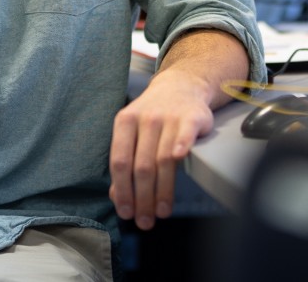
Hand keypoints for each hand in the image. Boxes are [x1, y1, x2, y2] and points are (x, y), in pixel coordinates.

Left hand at [108, 68, 214, 229]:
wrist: (180, 85)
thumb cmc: (153, 115)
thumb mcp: (131, 131)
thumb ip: (124, 161)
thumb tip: (116, 196)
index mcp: (125, 122)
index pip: (120, 162)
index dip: (122, 190)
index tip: (126, 213)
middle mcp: (145, 118)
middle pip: (142, 166)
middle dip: (142, 198)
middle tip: (145, 221)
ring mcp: (169, 117)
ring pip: (163, 159)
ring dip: (163, 190)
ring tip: (162, 212)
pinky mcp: (191, 117)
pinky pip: (185, 134)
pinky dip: (182, 146)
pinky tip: (180, 161)